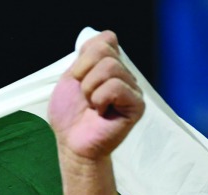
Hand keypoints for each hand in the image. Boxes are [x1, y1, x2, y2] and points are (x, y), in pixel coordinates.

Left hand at [48, 31, 143, 160]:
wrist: (72, 142)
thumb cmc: (70, 115)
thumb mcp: (70, 77)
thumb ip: (86, 55)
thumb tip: (105, 38)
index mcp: (111, 65)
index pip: (106, 39)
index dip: (85, 58)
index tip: (78, 78)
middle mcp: (125, 74)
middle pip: (105, 52)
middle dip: (84, 75)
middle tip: (84, 96)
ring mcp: (133, 89)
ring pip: (110, 68)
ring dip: (90, 89)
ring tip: (92, 105)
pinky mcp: (137, 105)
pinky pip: (116, 87)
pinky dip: (100, 99)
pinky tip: (101, 112)